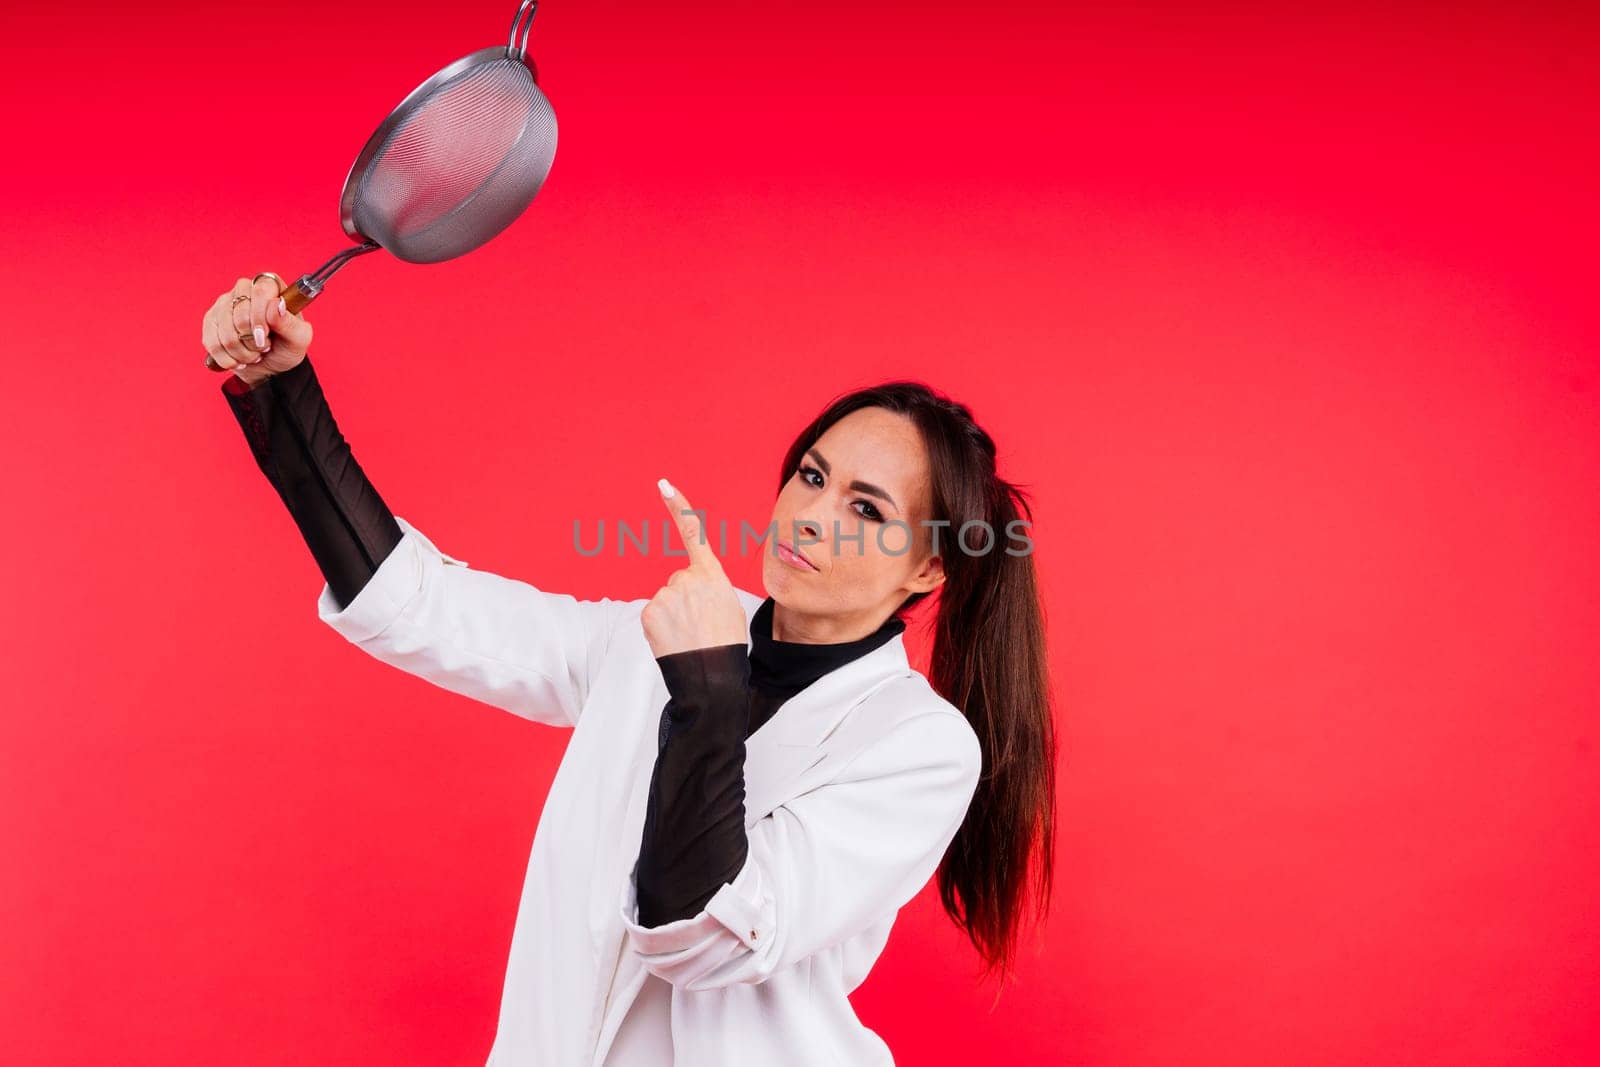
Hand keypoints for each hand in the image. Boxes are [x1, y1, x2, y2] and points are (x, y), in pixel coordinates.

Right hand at [200, 273, 313, 379]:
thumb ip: (290, 322)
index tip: (266, 335)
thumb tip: (276, 305)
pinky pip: (213, 343)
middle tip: (264, 346)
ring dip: (242, 352)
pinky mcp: (210, 321)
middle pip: (240, 313)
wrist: (271, 367)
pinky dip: (229, 358)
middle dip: (253, 339)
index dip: (261, 316)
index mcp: (270, 286)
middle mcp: (244, 289)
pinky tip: (239, 359)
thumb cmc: (286, 347)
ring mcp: (224, 304)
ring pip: (225, 332)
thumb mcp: (299, 339)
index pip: (261, 290)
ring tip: (254, 354)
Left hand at [641, 478, 749, 658]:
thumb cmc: (726, 643)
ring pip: (666, 600)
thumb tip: (689, 591)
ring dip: (674, 616)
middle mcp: (685, 578)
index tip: (664, 486)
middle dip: (686, 600)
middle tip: (701, 625)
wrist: (710, 675)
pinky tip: (674, 640)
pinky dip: (661, 627)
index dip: (678, 507)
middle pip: (680, 581)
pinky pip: (654, 615)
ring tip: (690, 635)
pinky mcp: (648, 611)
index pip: (693, 533)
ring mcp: (665, 594)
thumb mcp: (729, 606)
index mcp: (711, 574)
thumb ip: (709, 588)